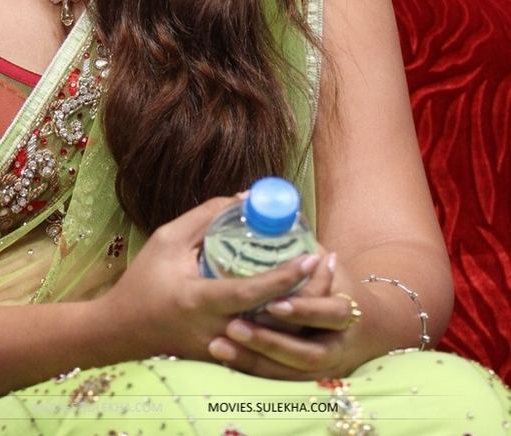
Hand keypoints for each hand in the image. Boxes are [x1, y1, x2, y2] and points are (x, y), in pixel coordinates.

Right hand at [98, 196, 322, 365]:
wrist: (122, 329)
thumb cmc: (144, 278)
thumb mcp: (168, 239)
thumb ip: (206, 217)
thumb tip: (246, 198)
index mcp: (198, 299)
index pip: (249, 292)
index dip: (282, 278)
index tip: (308, 258)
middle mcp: (214, 329)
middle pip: (270, 318)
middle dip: (301, 295)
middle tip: (322, 265)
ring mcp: (221, 347)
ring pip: (271, 335)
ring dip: (296, 310)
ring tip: (317, 281)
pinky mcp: (224, 356)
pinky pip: (260, 341)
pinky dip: (279, 321)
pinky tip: (294, 301)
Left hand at [207, 251, 367, 378]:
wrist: (370, 329)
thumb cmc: (340, 284)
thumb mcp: (326, 261)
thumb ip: (300, 242)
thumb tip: (259, 207)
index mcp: (346, 309)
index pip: (327, 312)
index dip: (300, 308)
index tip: (271, 301)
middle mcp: (338, 345)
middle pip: (305, 354)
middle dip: (268, 341)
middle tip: (232, 326)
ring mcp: (324, 368)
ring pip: (287, 374)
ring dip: (252, 359)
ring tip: (217, 345)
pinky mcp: (306, 381)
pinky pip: (275, 382)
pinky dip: (249, 370)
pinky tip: (220, 355)